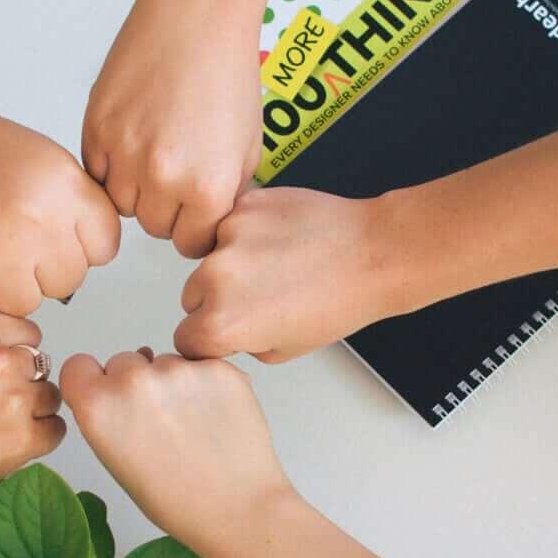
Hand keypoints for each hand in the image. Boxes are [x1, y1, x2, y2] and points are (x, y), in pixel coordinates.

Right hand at [0, 92, 119, 316]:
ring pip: (28, 304)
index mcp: (62, 186)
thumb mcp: (40, 159)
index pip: (105, 245)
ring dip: (5, 287)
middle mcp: (35, 221)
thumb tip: (89, 253)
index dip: (80, 244)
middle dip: (43, 269)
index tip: (56, 236)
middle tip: (9, 241)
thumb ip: (71, 205)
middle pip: (69, 280)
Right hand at [0, 312, 66, 514]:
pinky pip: (55, 430)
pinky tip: (9, 443)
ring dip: (34, 412)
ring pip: (52, 398)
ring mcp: (14, 399)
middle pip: (42, 367)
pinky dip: (39, 439)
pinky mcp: (23, 438)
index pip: (29, 333)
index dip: (18, 355)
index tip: (2, 373)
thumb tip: (7, 343)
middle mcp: (0, 359)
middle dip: (24, 384)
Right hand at [60, 348, 293, 551]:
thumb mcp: (116, 461)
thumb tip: (117, 384)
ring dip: (173, 383)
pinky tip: (216, 417)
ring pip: (164, 361)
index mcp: (99, 406)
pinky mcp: (218, 367)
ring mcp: (179, 369)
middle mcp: (133, 380)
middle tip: (159, 422)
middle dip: (135, 383)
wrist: (238, 510)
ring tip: (193, 425)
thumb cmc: (174, 500)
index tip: (108, 398)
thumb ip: (106, 416)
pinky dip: (206, 384)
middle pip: (123, 361)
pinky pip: (200, 364)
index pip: (78, 366)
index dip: (93, 382)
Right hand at [82, 0, 260, 257]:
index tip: (195, 209)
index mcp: (208, 186)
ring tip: (154, 149)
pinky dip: (111, 163)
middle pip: (153, 227)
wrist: (199, 12)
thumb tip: (208, 223)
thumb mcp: (248, 145)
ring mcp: (124, 153)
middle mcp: (163, 176)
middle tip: (176, 170)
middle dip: (166, 207)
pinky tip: (134, 134)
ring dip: (135, 187)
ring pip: (121, 204)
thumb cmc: (227, 67)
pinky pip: (96, 172)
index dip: (195, 225)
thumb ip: (227, 193)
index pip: (191, 242)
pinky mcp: (95, 128)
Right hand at [176, 187, 419, 363]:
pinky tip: (279, 241)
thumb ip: (238, 342)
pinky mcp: (243, 207)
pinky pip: (229, 226)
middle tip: (260, 296)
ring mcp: (228, 237)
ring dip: (230, 263)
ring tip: (276, 266)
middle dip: (216, 299)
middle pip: (191, 296)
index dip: (207, 339)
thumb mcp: (282, 350)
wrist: (373, 253)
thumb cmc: (339, 302)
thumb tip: (220, 330)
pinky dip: (247, 234)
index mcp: (222, 323)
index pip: (185, 338)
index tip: (225, 332)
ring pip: (208, 257)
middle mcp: (216, 278)